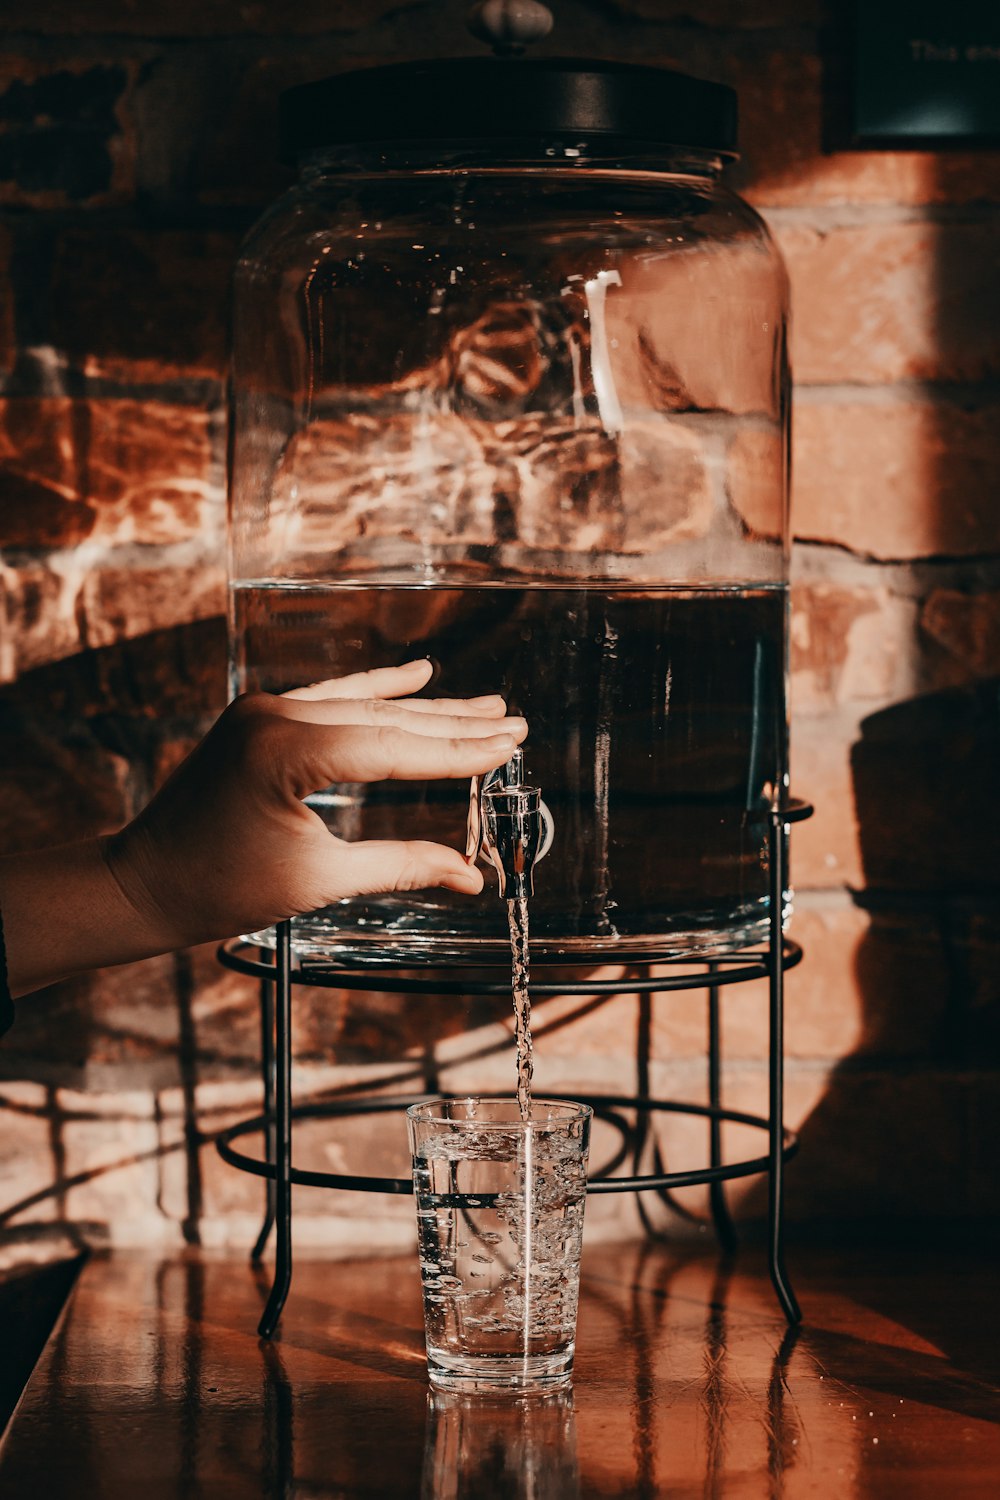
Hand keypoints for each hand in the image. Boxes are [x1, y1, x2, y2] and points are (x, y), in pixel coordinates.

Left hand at [101, 660, 526, 951]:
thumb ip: (401, 867)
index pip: (391, 747)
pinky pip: (332, 698)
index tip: (507, 748)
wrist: (143, 881)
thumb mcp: (318, 881)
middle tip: (512, 725)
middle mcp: (272, 717)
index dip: (456, 752)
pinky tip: (418, 675)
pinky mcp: (259, 717)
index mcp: (284, 754)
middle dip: (453, 725)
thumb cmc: (219, 887)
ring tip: (485, 705)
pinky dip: (377, 690)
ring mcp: (263, 711)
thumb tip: (472, 878)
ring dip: (426, 708)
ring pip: (363, 705)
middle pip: (384, 717)